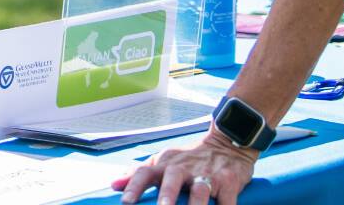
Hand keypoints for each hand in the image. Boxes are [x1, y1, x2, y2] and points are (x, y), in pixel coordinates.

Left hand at [114, 133, 257, 203]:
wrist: (227, 144)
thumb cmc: (190, 158)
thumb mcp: (164, 161)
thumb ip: (140, 172)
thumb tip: (114, 184)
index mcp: (166, 165)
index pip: (146, 172)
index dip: (134, 185)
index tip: (125, 201)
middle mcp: (184, 168)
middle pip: (172, 180)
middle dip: (167, 195)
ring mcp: (208, 175)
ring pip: (200, 191)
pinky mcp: (229, 183)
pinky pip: (227, 200)